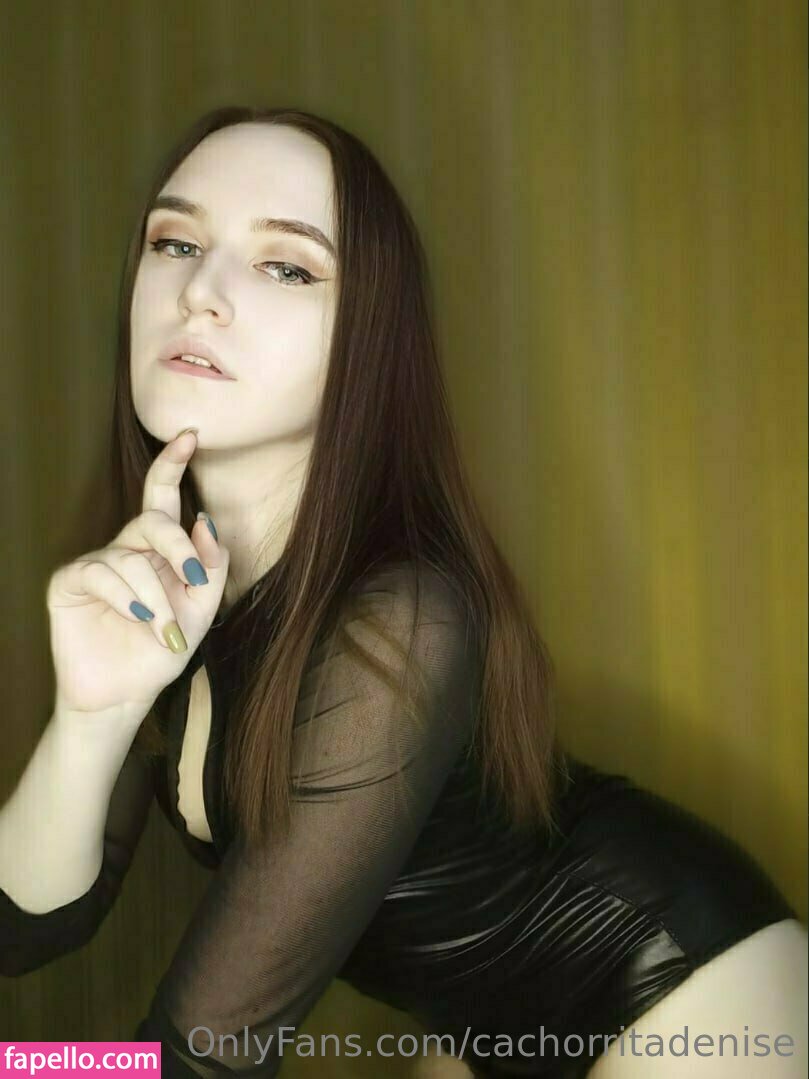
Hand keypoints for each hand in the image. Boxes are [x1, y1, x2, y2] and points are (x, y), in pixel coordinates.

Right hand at [47, 429, 229, 714]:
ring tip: (166, 631)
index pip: (163, 498)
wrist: (124, 696)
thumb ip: (210, 568)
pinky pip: (100, 572)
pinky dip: (125, 595)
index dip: (172, 465)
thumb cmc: (160, 653)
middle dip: (178, 547)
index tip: (190, 435)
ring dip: (155, 598)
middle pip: (153, 520)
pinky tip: (136, 617)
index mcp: (159, 551)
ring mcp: (96, 563)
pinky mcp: (69, 582)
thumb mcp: (201, 612)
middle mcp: (127, 549)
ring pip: (131, 557)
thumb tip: (205, 521)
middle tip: (194, 581)